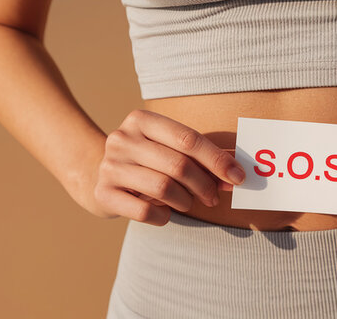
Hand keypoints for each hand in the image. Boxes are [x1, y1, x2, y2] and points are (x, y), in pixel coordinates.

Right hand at [92, 109, 245, 225]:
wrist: (98, 175)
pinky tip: (165, 213)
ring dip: (185, 201)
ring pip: (163, 188)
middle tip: (214, 197)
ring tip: (187, 203)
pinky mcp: (103, 193)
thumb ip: (201, 158)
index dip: (217, 160)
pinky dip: (163, 216)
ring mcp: (110, 166)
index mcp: (141, 120)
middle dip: (205, 185)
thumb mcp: (169, 150)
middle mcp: (122, 139)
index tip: (238, 177)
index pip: (188, 139)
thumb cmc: (147, 161)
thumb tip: (236, 173)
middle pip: (178, 165)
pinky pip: (145, 211)